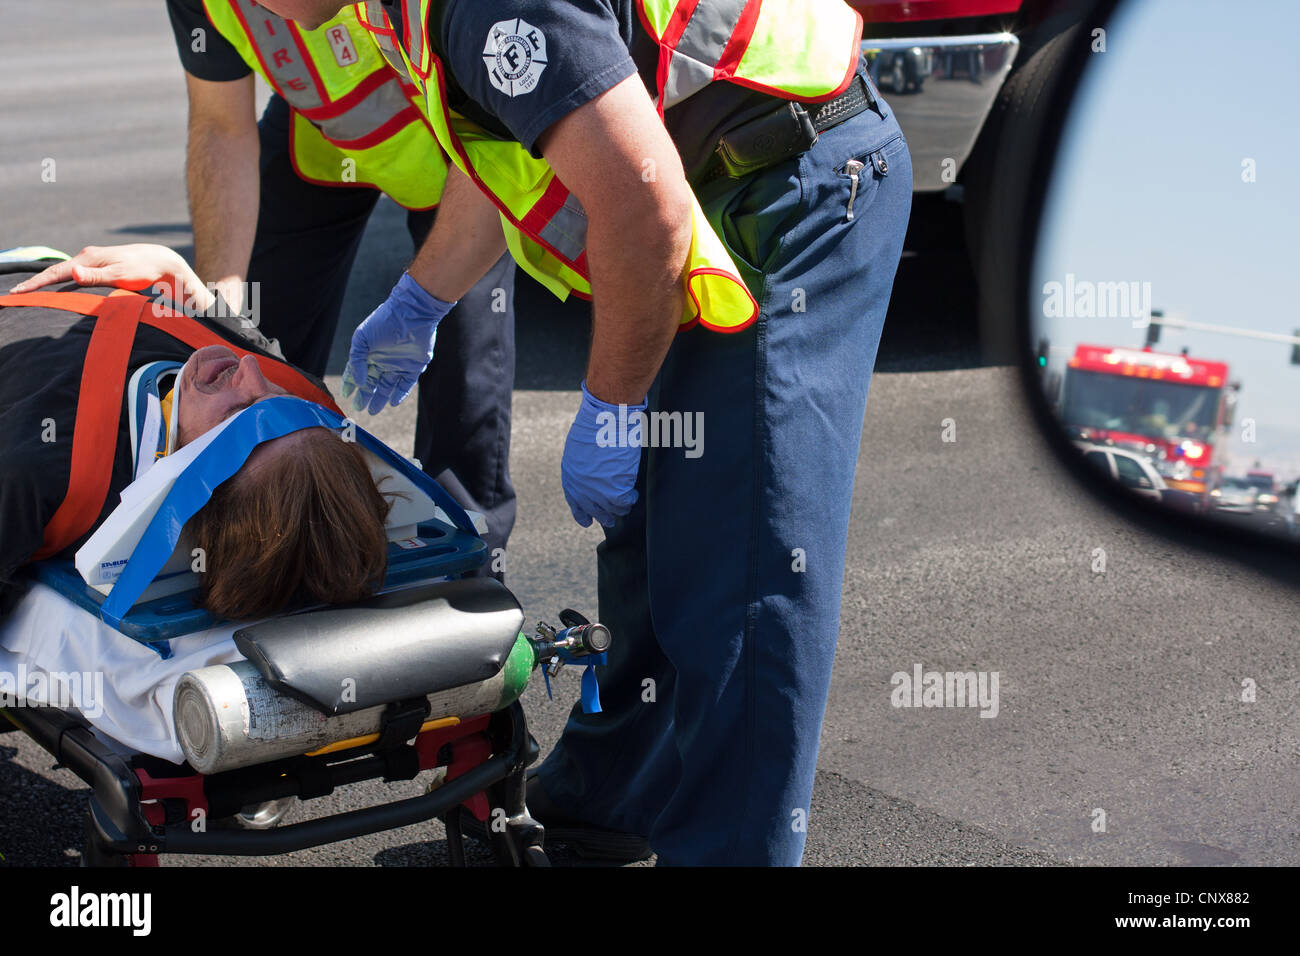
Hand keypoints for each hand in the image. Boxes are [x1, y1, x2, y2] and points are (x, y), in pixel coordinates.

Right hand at [9, 243, 210, 307]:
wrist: (162, 262)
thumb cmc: (144, 270)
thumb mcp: (120, 275)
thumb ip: (95, 276)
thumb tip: (71, 273)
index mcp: (88, 259)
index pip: (55, 273)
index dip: (36, 283)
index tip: (19, 293)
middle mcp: (87, 257)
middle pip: (56, 271)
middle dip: (36, 282)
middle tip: (17, 294)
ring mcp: (93, 260)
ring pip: (65, 272)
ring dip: (48, 281)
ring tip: (30, 291)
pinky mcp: (100, 265)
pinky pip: (75, 273)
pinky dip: (62, 280)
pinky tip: (57, 286)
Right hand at [341, 272, 454, 414]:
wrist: (411, 314)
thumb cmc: (383, 322)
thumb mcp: (362, 339)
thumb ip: (356, 360)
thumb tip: (357, 382)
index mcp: (369, 352)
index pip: (356, 372)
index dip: (350, 383)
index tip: (345, 395)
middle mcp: (383, 360)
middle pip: (372, 382)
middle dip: (364, 395)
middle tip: (358, 408)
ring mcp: (398, 364)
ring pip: (387, 386)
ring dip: (380, 398)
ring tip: (372, 411)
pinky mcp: (414, 367)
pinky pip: (405, 384)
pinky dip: (399, 394)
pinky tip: (392, 402)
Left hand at [561, 381, 644, 527]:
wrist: (607, 419)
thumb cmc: (596, 424)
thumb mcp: (579, 447)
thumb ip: (583, 465)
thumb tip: (592, 474)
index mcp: (570, 475)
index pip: (575, 502)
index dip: (582, 513)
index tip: (587, 521)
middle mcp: (581, 487)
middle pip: (594, 510)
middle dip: (603, 516)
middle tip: (610, 520)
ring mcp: (598, 490)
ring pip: (612, 509)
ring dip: (620, 507)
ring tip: (627, 502)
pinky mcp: (615, 490)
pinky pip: (625, 502)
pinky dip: (631, 499)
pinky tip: (634, 494)